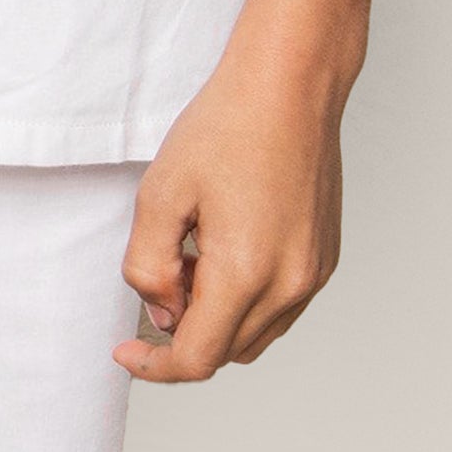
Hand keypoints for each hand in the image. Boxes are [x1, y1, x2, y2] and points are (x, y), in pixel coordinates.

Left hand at [115, 51, 344, 382]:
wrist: (290, 84)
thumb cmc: (227, 126)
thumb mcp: (159, 193)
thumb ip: (147, 266)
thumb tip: (162, 311)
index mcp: (247, 273)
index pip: (197, 359)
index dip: (154, 367)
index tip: (125, 353)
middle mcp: (290, 284)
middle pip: (227, 351)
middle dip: (184, 332)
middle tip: (163, 271)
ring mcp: (314, 274)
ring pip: (256, 335)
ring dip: (217, 319)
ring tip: (194, 253)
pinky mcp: (326, 258)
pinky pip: (280, 308)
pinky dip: (246, 301)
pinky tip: (225, 246)